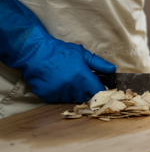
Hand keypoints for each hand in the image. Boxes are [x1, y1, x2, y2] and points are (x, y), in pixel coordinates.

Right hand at [0, 0, 115, 102]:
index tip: (96, 87)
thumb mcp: (82, 54)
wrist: (36, 52)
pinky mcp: (47, 96)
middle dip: (85, 92)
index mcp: (83, 77)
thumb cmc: (60, 51)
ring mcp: (59, 93)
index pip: (97, 92)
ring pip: (71, 99)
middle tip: (80, 83)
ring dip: (71, 94)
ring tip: (66, 81)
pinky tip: (56, 84)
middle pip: (85, 97)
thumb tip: (112, 69)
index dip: (99, 91)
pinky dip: (58, 95)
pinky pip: (57, 100)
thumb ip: (98, 63)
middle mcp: (72, 87)